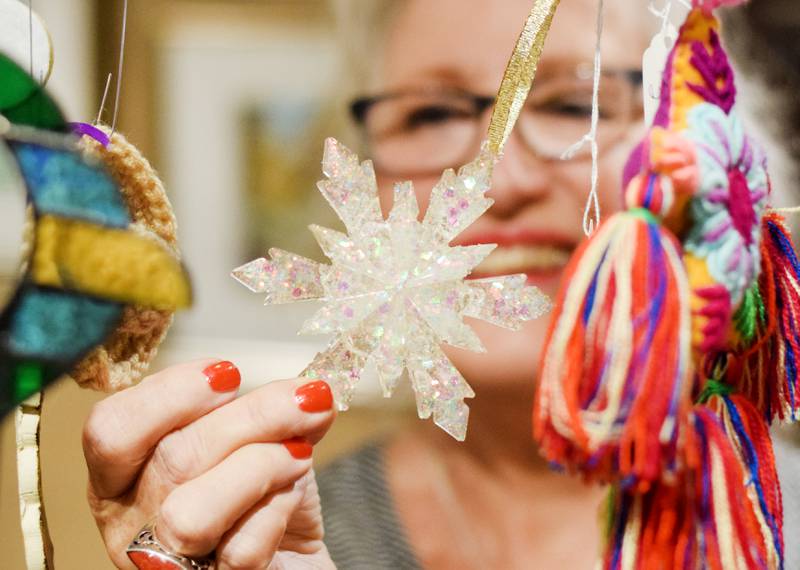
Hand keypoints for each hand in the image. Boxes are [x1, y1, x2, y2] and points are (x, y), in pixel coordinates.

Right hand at [83, 359, 336, 568]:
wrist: (293, 562)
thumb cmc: (263, 501)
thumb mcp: (254, 443)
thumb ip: (264, 413)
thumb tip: (306, 393)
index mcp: (123, 476)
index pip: (111, 428)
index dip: (169, 393)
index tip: (229, 373)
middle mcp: (130, 524)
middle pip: (171, 458)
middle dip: (252, 416)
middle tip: (304, 399)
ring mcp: (168, 566)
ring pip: (192, 514)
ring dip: (260, 466)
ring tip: (299, 454)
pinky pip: (239, 551)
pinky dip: (275, 511)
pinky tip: (291, 499)